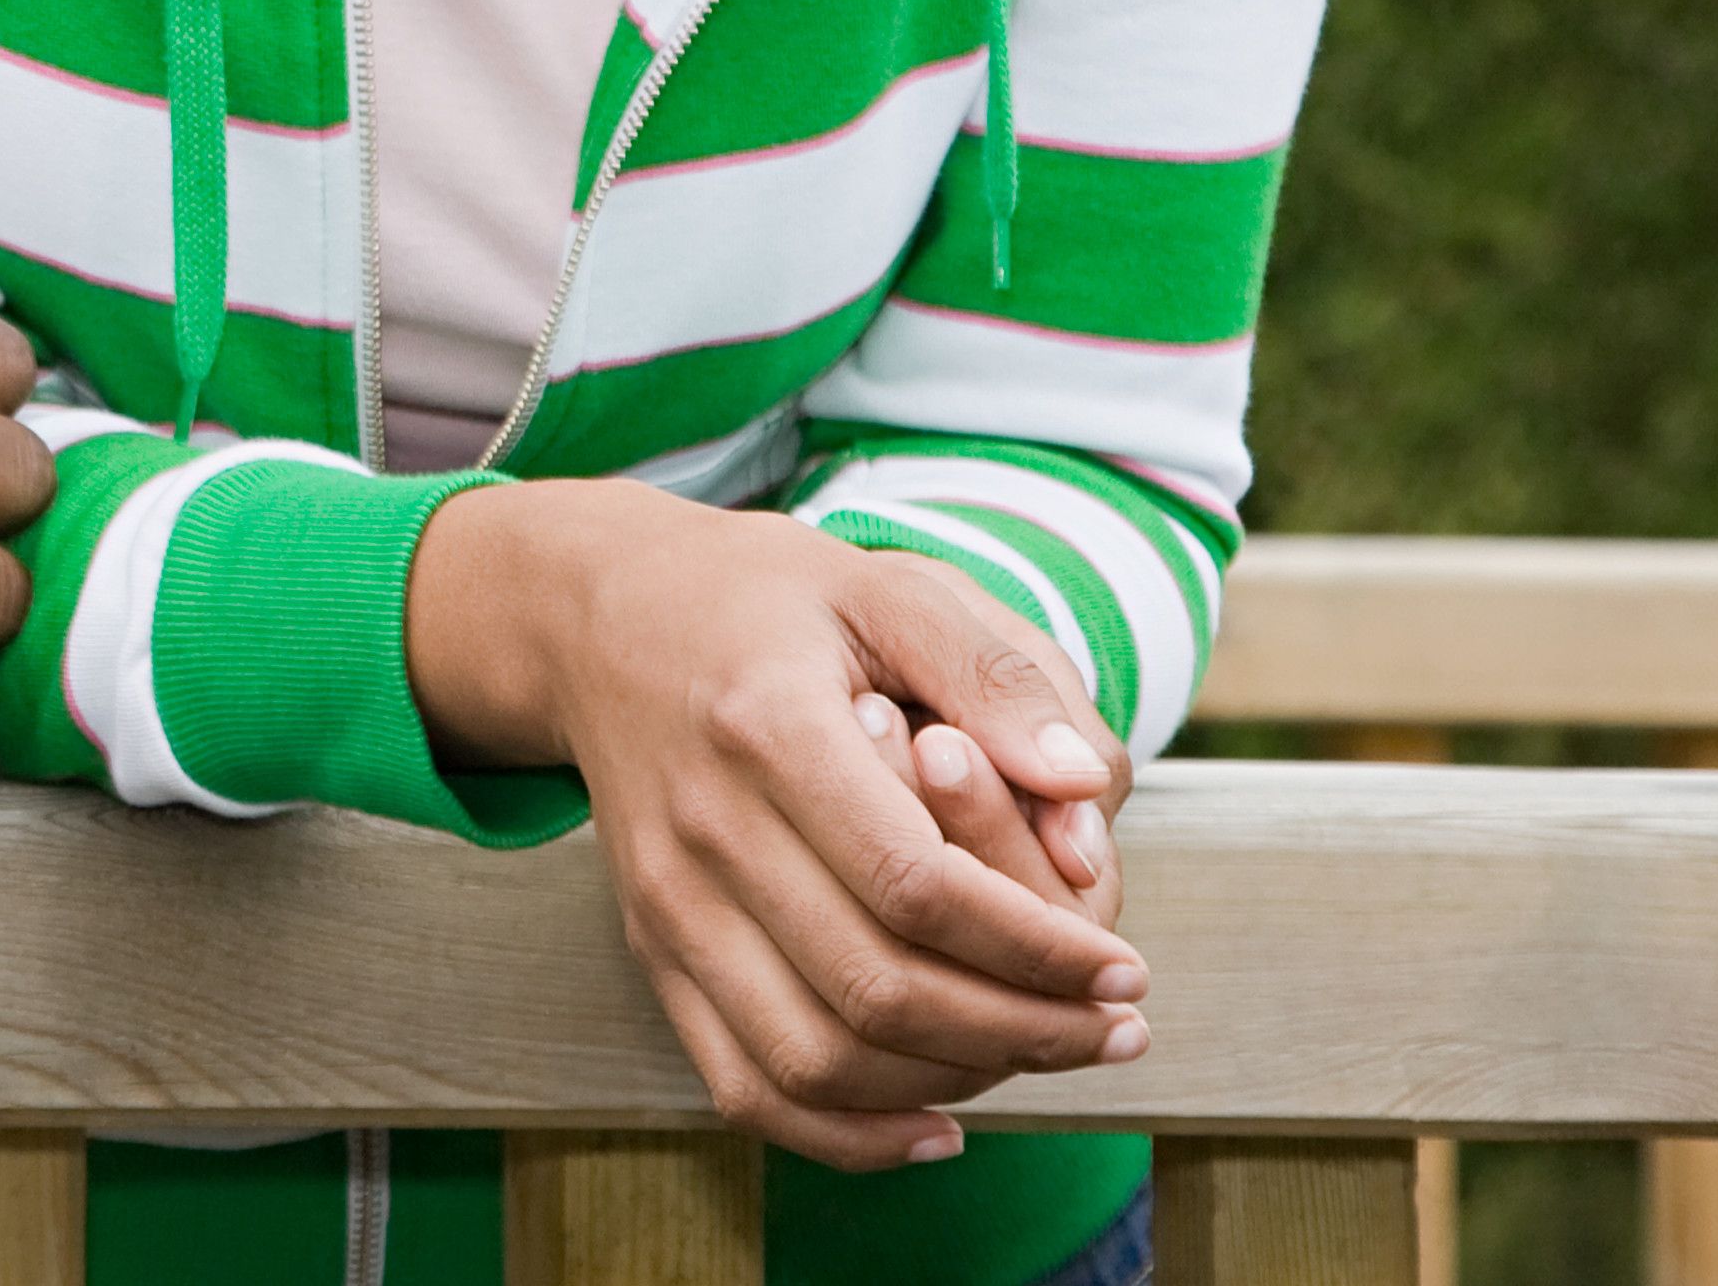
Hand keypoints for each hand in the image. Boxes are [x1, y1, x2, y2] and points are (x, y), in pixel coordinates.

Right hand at [407, 481, 1147, 1172]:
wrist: (595, 615)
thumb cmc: (766, 598)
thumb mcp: (888, 583)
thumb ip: (999, 675)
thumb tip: (1089, 792)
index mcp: (765, 725)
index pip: (914, 884)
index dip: (1035, 947)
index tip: (1122, 967)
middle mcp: (701, 826)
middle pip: (874, 986)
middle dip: (1022, 1029)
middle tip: (1118, 1025)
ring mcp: (666, 899)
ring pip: (814, 1057)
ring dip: (952, 1083)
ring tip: (1047, 1055)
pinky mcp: (653, 945)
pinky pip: (742, 1085)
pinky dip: (845, 1134)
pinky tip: (940, 1124)